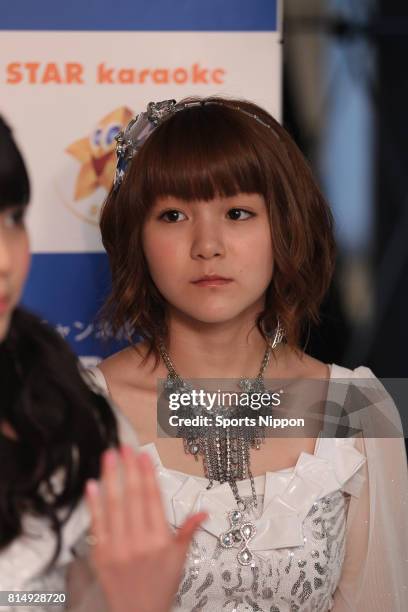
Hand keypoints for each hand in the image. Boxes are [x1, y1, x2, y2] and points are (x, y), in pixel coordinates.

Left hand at [85, 446, 206, 611]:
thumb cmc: (160, 586)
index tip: (144, 455)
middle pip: (133, 496)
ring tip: (109, 456)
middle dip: (129, 468)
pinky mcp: (100, 554)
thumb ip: (188, 531)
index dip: (148, 474)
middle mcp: (138, 541)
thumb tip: (202, 512)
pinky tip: (93, 484)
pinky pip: (97, 523)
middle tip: (125, 447)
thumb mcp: (180, 559)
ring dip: (111, 478)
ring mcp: (117, 547)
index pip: (153, 498)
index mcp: (159, 539)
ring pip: (114, 505)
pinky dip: (94, 503)